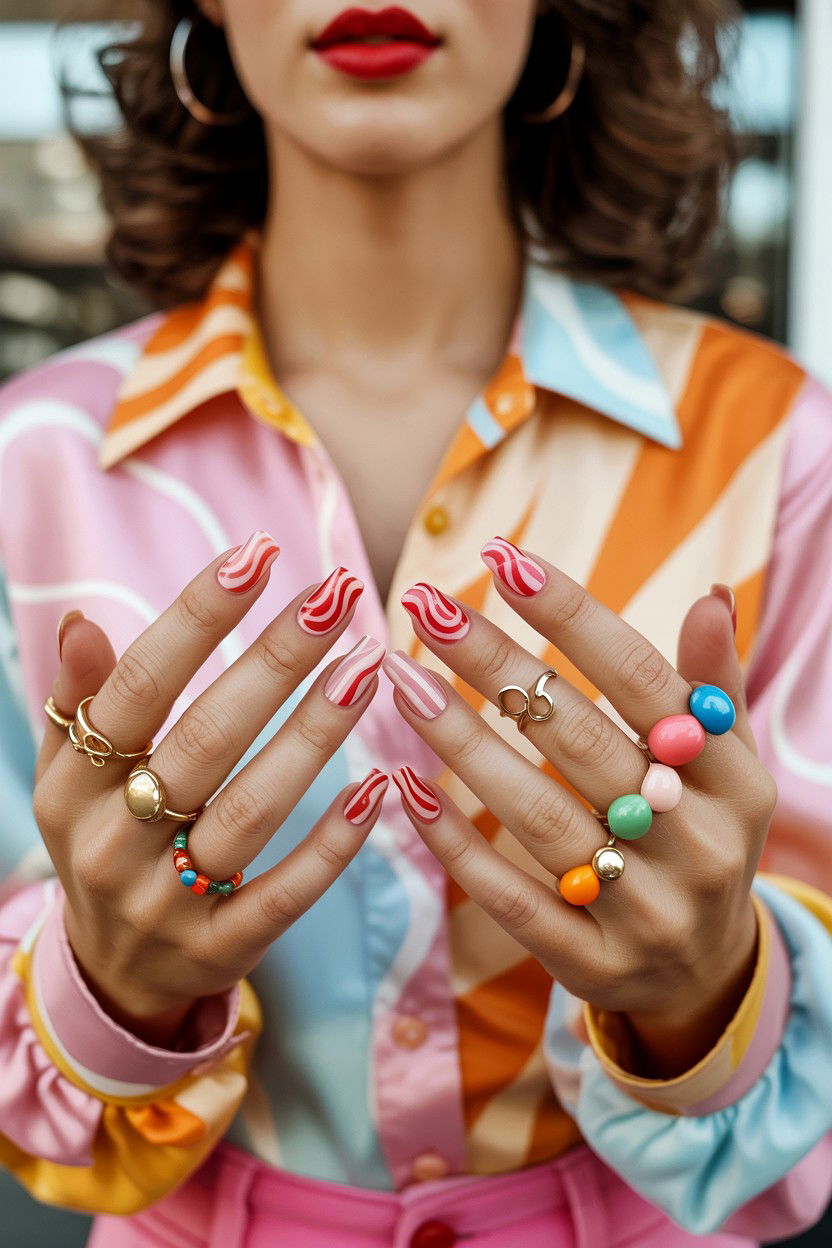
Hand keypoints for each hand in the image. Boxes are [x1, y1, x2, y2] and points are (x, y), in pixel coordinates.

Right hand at [34, 539, 386, 1045]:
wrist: (110, 973)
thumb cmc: (104, 838)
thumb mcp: (73, 776)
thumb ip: (83, 702)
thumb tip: (80, 623)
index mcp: (75, 786)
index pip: (137, 688)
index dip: (197, 619)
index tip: (258, 555)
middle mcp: (114, 844)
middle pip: (205, 740)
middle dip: (276, 661)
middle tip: (339, 594)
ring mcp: (168, 902)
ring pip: (252, 812)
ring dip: (316, 735)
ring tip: (367, 666)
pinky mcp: (221, 949)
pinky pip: (284, 896)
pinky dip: (333, 846)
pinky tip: (380, 788)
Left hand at [385, 542, 777, 1077]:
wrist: (707, 974)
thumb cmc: (703, 836)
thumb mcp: (731, 767)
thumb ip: (714, 686)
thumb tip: (712, 596)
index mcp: (734, 781)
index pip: (646, 683)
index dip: (573, 618)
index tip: (503, 560)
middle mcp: (697, 845)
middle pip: (580, 740)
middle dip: (496, 666)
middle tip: (426, 606)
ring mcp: (645, 912)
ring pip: (537, 816)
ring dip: (460, 742)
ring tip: (399, 679)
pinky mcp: (592, 965)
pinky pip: (512, 901)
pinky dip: (456, 845)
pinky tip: (402, 787)